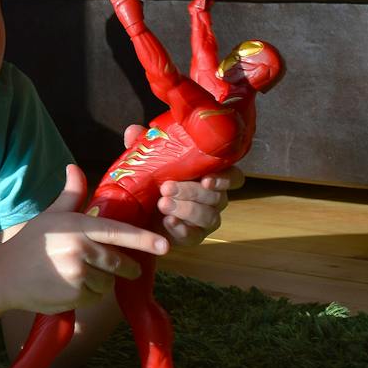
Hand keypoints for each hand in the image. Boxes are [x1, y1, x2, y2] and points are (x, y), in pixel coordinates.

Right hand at [0, 165, 168, 313]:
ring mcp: (77, 273)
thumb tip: (75, 168)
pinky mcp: (74, 295)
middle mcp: (79, 249)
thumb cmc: (30, 244)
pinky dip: (89, 295)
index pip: (117, 232)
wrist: (3, 276)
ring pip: (108, 282)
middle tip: (125, 268)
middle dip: (125, 267)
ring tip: (80, 276)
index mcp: (77, 226)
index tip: (163, 246)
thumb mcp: (50, 216)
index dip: (142, 239)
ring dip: (102, 282)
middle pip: (119, 262)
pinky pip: (95, 297)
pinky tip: (71, 288)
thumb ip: (71, 195)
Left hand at [121, 125, 239, 246]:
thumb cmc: (153, 180)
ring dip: (186, 209)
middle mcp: (215, 199)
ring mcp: (206, 219)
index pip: (234, 177)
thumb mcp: (148, 161)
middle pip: (217, 197)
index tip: (207, 179)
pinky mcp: (193, 236)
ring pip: (208, 216)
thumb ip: (144, 146)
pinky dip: (182, 229)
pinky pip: (195, 236)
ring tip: (163, 203)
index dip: (225, 179)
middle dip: (192, 191)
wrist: (140, 211)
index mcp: (211, 176)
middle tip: (167, 187)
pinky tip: (168, 222)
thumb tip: (133, 131)